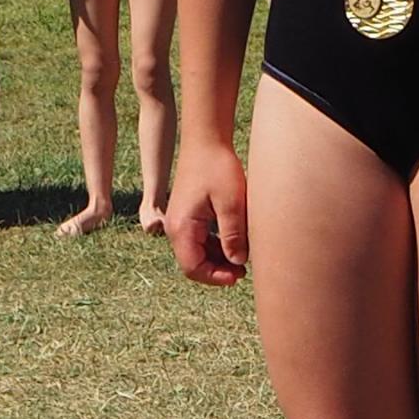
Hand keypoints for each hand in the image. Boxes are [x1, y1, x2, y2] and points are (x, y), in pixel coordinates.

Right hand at [167, 143, 248, 284]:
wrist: (206, 140)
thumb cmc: (218, 167)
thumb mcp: (231, 204)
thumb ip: (233, 236)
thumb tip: (237, 263)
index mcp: (181, 227)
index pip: (193, 268)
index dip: (216, 277)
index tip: (238, 276)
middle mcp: (175, 227)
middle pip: (193, 263)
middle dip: (217, 271)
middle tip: (244, 271)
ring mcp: (180, 220)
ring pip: (197, 252)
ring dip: (218, 259)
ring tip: (242, 258)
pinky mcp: (188, 214)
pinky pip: (199, 240)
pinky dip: (215, 246)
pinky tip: (234, 243)